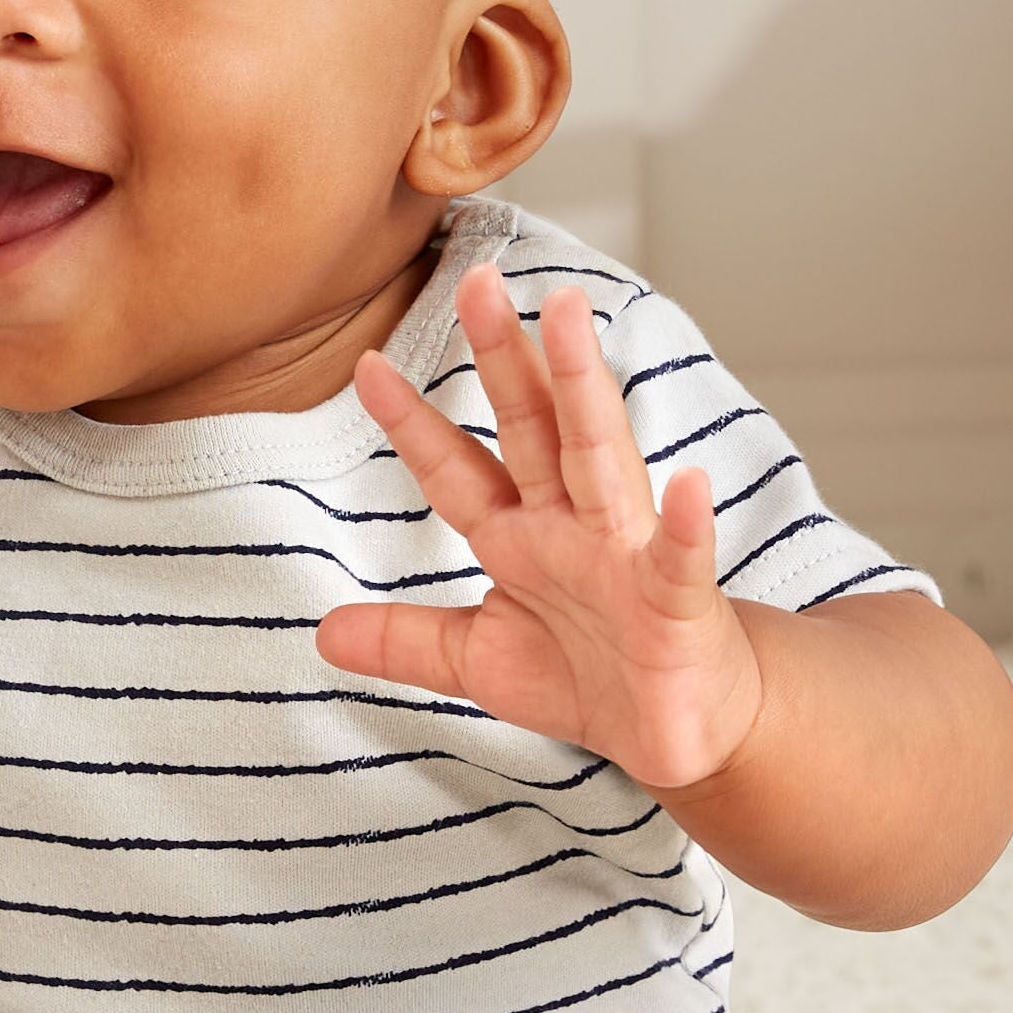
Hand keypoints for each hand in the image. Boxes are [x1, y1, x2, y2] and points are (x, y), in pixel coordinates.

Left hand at [320, 267, 770, 791]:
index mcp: (519, 537)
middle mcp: (571, 526)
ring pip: (600, 457)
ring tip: (567, 321)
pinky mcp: (677, 599)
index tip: (367, 363)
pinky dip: (685, 522)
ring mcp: (626, 555)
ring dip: (583, 388)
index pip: (456, 469)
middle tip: (477, 282)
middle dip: (503, 357)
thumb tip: (324, 632)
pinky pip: (680, 556)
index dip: (412, 421)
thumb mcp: (479, 660)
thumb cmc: (592, 677)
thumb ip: (407, 641)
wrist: (680, 730)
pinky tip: (688, 481)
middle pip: (531, 427)